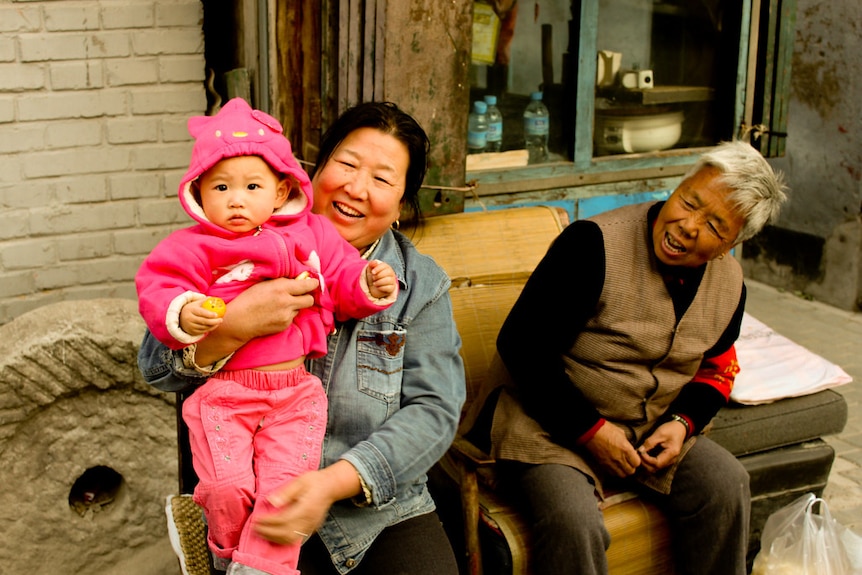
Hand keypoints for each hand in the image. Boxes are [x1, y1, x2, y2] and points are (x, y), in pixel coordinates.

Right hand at [179, 299, 222, 335]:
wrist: (180, 318)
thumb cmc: (191, 309)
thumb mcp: (195, 303)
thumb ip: (204, 300)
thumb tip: (214, 298)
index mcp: (190, 310)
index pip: (201, 312)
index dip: (209, 314)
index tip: (217, 314)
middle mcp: (189, 319)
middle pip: (203, 321)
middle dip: (214, 321)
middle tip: (221, 319)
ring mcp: (190, 326)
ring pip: (204, 327)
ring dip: (213, 325)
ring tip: (219, 322)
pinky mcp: (192, 332)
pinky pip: (202, 331)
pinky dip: (209, 329)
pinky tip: (214, 326)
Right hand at [192, 277, 317, 365]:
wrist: (238, 321)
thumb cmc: (248, 299)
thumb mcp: (265, 284)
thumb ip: (283, 282)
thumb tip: (298, 279)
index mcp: (281, 287)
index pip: (307, 285)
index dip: (312, 283)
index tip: (313, 282)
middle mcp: (287, 301)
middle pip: (309, 299)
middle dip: (307, 296)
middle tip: (301, 294)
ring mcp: (286, 315)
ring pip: (300, 309)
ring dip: (294, 306)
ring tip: (280, 305)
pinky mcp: (284, 325)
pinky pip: (292, 318)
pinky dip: (287, 315)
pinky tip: (275, 313)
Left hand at [254, 460, 361, 544]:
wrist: (331, 486)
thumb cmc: (315, 481)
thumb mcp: (300, 481)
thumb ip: (286, 492)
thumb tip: (271, 501)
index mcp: (305, 508)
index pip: (283, 519)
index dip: (268, 522)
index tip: (257, 519)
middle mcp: (308, 520)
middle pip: (285, 533)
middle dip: (268, 532)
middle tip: (255, 528)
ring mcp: (311, 526)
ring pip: (291, 539)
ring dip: (275, 538)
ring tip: (263, 533)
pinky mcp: (312, 528)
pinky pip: (297, 539)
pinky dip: (284, 540)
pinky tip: (275, 536)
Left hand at [365, 260, 396, 299]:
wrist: (373, 288)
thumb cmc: (373, 277)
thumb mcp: (370, 270)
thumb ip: (371, 264)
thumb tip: (375, 262)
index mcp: (386, 267)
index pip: (384, 265)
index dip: (378, 268)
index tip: (372, 272)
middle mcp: (391, 273)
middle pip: (388, 272)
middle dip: (378, 275)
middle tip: (373, 278)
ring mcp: (392, 281)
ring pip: (388, 280)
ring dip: (379, 282)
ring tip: (375, 283)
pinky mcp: (392, 288)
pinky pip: (388, 287)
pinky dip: (381, 288)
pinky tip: (378, 287)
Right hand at [584, 422, 641, 477]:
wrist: (590, 431)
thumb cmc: (605, 429)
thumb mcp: (621, 433)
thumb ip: (627, 443)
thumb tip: (630, 449)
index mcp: (626, 449)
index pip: (637, 463)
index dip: (636, 460)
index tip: (633, 457)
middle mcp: (619, 459)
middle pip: (630, 471)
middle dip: (631, 467)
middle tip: (628, 462)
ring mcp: (610, 463)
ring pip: (621, 475)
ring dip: (623, 471)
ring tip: (621, 465)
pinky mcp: (603, 465)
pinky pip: (612, 473)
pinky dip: (614, 471)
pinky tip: (613, 465)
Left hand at [637, 420, 685, 472]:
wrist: (680, 428)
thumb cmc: (671, 429)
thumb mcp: (660, 433)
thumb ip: (649, 443)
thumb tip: (640, 450)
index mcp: (672, 453)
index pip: (657, 463)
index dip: (646, 459)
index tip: (640, 452)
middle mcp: (671, 460)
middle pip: (655, 468)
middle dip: (644, 463)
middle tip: (637, 454)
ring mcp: (669, 461)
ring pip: (655, 468)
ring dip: (645, 463)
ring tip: (639, 455)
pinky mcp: (666, 459)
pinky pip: (656, 464)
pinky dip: (648, 462)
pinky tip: (643, 455)